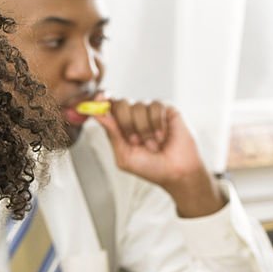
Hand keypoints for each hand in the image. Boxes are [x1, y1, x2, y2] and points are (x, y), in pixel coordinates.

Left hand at [93, 98, 223, 217]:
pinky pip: (155, 106)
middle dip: (126, 123)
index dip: (101, 100)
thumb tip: (97, 114)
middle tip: (135, 142)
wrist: (175, 172)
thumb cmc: (150, 167)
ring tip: (153, 145)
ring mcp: (150, 111)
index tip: (99, 99)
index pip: (107, 107)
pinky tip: (162, 136)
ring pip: (138, 106)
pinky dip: (157, 123)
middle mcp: (134, 116)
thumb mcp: (124, 155)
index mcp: (120, 127)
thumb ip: (112, 134)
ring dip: (144, 130)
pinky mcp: (167, 109)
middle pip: (120, 103)